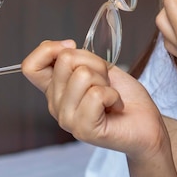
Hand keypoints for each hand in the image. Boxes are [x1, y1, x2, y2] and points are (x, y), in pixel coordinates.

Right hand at [21, 40, 169, 161]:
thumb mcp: (98, 67)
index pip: (29, 66)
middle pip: (65, 61)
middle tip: (104, 82)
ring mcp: (67, 119)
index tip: (72, 47)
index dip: (48, 49)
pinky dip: (113, 95)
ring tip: (110, 96)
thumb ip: (77, 57)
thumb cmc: (124, 96)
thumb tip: (65, 47)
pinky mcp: (83, 129)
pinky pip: (96, 95)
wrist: (146, 123)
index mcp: (56, 89)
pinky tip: (115, 107)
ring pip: (82, 75)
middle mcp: (56, 105)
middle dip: (94, 63)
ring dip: (104, 81)